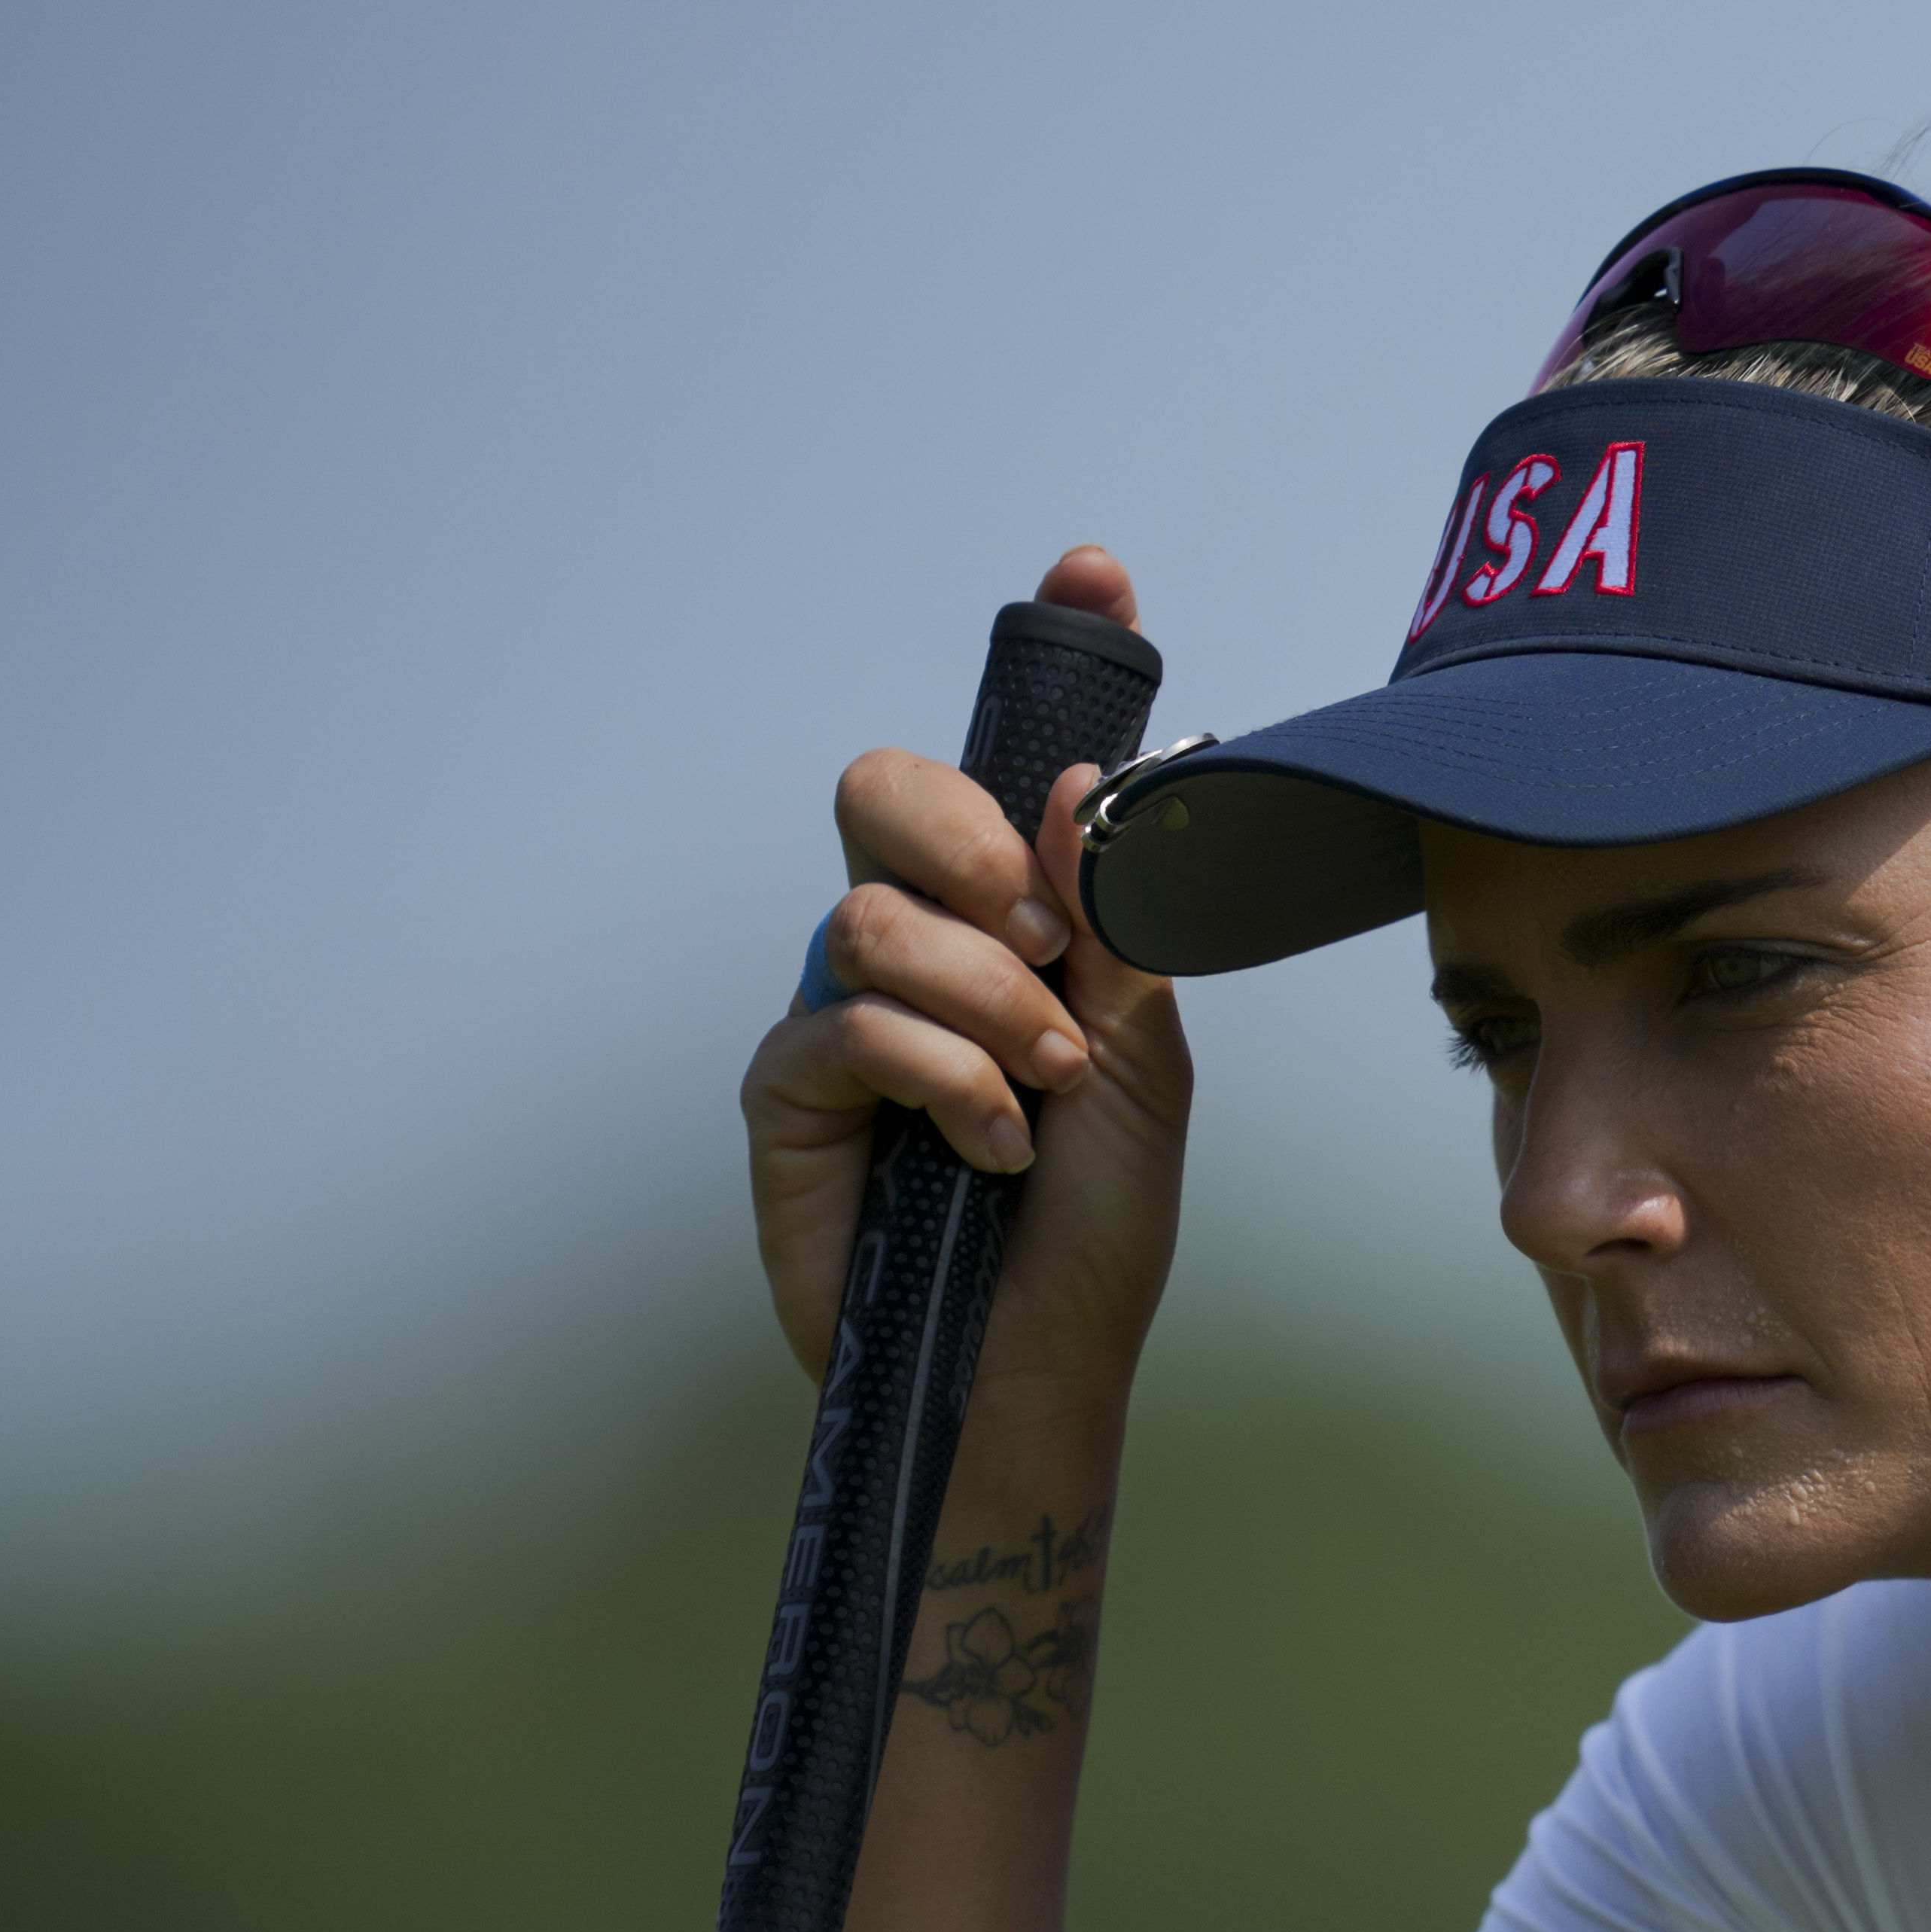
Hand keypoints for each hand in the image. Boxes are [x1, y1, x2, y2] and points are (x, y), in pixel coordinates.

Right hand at [737, 544, 1194, 1416]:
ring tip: (1042, 1095)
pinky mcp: (786, 1095)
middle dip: (968, 855)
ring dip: (984, 1009)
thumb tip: (1081, 784)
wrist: (1043, 1364)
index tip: (1096, 566)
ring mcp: (837, 1012)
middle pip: (880, 791)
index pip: (1004, 766)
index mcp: (1004, 921)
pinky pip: (844, 1026)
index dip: (1051, 661)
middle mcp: (909, 945)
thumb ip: (1112, 929)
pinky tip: (988, 1152)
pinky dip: (942, 1085)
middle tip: (1040, 950)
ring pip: (869, 919)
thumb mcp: (1144, 1065)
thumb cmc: (1094, 1224)